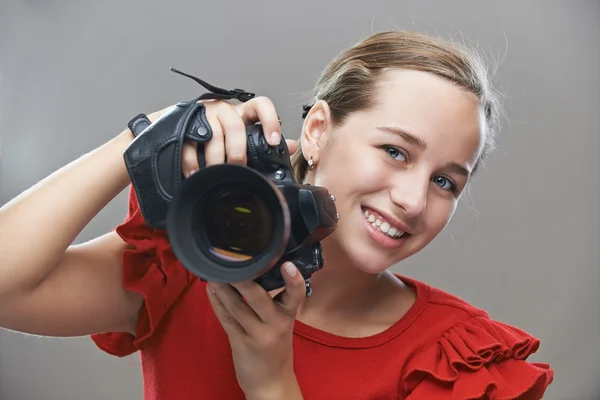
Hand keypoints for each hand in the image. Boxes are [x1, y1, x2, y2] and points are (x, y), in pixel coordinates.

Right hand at [149, 97, 297, 176]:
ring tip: (214, 173)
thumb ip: (263, 140)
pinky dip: (192, 160)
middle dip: (237, 149)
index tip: (274, 141)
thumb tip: (290, 146)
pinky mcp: (184, 122)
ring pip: (213, 134)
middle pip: (235, 125)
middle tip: (237, 166)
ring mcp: (203, 114)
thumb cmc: (215, 133)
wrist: (175, 126)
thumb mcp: (241, 134)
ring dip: (215, 158)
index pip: (261, 106)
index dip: (270, 121)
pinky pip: (189, 142)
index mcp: (241, 112)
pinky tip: (195, 173)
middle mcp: (224, 110)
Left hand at [206, 262, 306, 398]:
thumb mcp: (282, 323)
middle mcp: (275, 324)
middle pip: (259, 298)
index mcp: (288, 315)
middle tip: (231, 261)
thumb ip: (271, 301)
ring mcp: (258, 335)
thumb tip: (250, 271)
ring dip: (223, 288)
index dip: (294, 279)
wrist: (271, 383)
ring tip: (213, 271)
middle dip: (243, 280)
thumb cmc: (275, 347)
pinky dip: (217, 302)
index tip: (288, 264)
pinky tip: (211, 290)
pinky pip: (226, 319)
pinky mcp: (241, 343)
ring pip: (237, 307)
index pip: (295, 295)